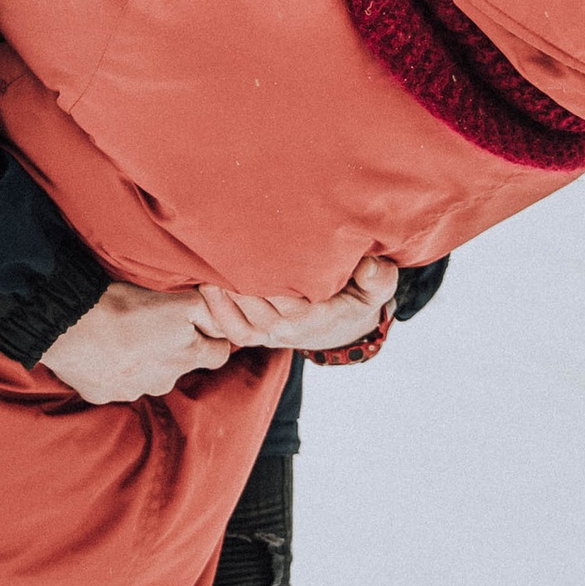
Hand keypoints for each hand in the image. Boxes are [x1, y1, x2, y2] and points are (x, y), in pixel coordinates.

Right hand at [39, 280, 235, 403]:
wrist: (71, 325)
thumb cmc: (126, 308)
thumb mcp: (181, 302)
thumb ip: (210, 311)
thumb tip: (226, 319)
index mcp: (187, 357)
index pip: (219, 354)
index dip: (211, 337)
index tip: (197, 324)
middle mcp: (164, 381)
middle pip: (180, 365)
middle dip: (174, 348)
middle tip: (154, 323)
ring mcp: (131, 392)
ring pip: (147, 376)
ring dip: (142, 359)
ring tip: (124, 334)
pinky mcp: (101, 394)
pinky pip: (114, 382)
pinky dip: (112, 367)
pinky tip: (100, 347)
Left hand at [193, 254, 400, 355]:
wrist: (345, 323)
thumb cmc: (358, 294)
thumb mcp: (377, 287)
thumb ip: (378, 278)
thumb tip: (369, 266)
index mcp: (319, 315)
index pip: (291, 303)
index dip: (271, 281)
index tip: (255, 252)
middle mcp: (292, 329)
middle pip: (259, 310)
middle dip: (240, 283)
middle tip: (222, 251)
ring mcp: (273, 334)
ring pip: (241, 323)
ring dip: (222, 298)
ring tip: (207, 268)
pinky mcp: (259, 334)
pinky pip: (233, 331)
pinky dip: (216, 313)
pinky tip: (205, 285)